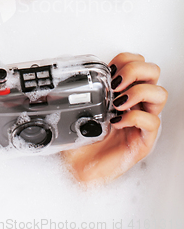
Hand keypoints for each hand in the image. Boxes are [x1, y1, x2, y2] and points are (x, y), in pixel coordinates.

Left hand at [61, 53, 167, 184]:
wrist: (77, 168)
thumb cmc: (80, 138)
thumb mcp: (77, 106)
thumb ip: (80, 89)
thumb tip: (69, 73)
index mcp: (122, 90)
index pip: (137, 61)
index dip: (124, 60)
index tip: (108, 69)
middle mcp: (136, 103)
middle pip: (153, 71)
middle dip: (135, 71)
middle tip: (117, 83)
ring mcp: (142, 121)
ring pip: (159, 93)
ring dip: (139, 92)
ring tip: (118, 102)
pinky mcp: (143, 140)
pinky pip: (152, 122)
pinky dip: (134, 117)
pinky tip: (118, 121)